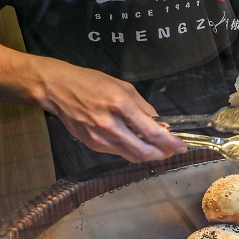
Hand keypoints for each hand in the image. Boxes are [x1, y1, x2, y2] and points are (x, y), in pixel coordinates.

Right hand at [36, 59, 186, 162]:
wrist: (58, 89)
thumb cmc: (90, 83)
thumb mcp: (122, 86)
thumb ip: (142, 106)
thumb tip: (158, 122)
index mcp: (121, 105)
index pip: (152, 132)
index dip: (170, 142)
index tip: (180, 144)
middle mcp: (111, 124)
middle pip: (144, 151)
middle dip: (162, 154)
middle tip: (171, 151)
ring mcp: (100, 137)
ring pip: (132, 156)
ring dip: (148, 154)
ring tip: (156, 148)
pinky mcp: (93, 144)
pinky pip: (118, 153)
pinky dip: (131, 150)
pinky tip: (135, 143)